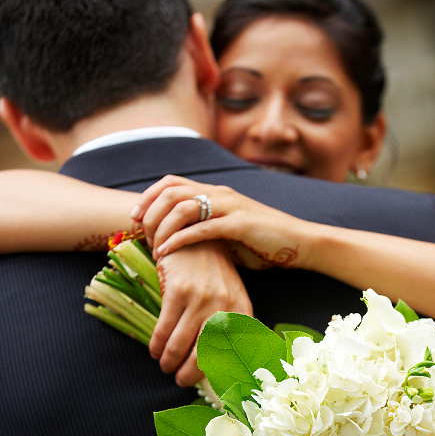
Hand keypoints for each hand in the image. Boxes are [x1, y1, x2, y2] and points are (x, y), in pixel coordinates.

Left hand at [131, 175, 308, 270]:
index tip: (134, 217)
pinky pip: (201, 229)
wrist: (298, 244)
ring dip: (161, 228)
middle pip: (171, 192)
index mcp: (215, 192)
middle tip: (140, 235)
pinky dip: (179, 240)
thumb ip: (205, 231)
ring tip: (153, 247)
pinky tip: (166, 253)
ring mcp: (230, 207)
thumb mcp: (227, 233)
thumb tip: (177, 244)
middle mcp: (220, 194)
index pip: (171, 182)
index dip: (148, 196)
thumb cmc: (262, 243)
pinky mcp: (239, 225)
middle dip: (149, 213)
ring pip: (183, 208)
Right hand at [150, 240, 252, 386]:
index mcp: (241, 312)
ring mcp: (201, 299)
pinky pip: (164, 329)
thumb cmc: (212, 273)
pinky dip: (157, 345)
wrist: (196, 235)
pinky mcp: (179, 291)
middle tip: (179, 381)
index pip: (230, 353)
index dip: (215, 373)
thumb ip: (228, 325)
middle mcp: (224, 307)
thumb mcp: (229, 296)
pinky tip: (155, 350)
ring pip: (180, 345)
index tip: (204, 383)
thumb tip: (217, 363)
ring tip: (165, 366)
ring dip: (169, 362)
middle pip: (204, 355)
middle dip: (188, 374)